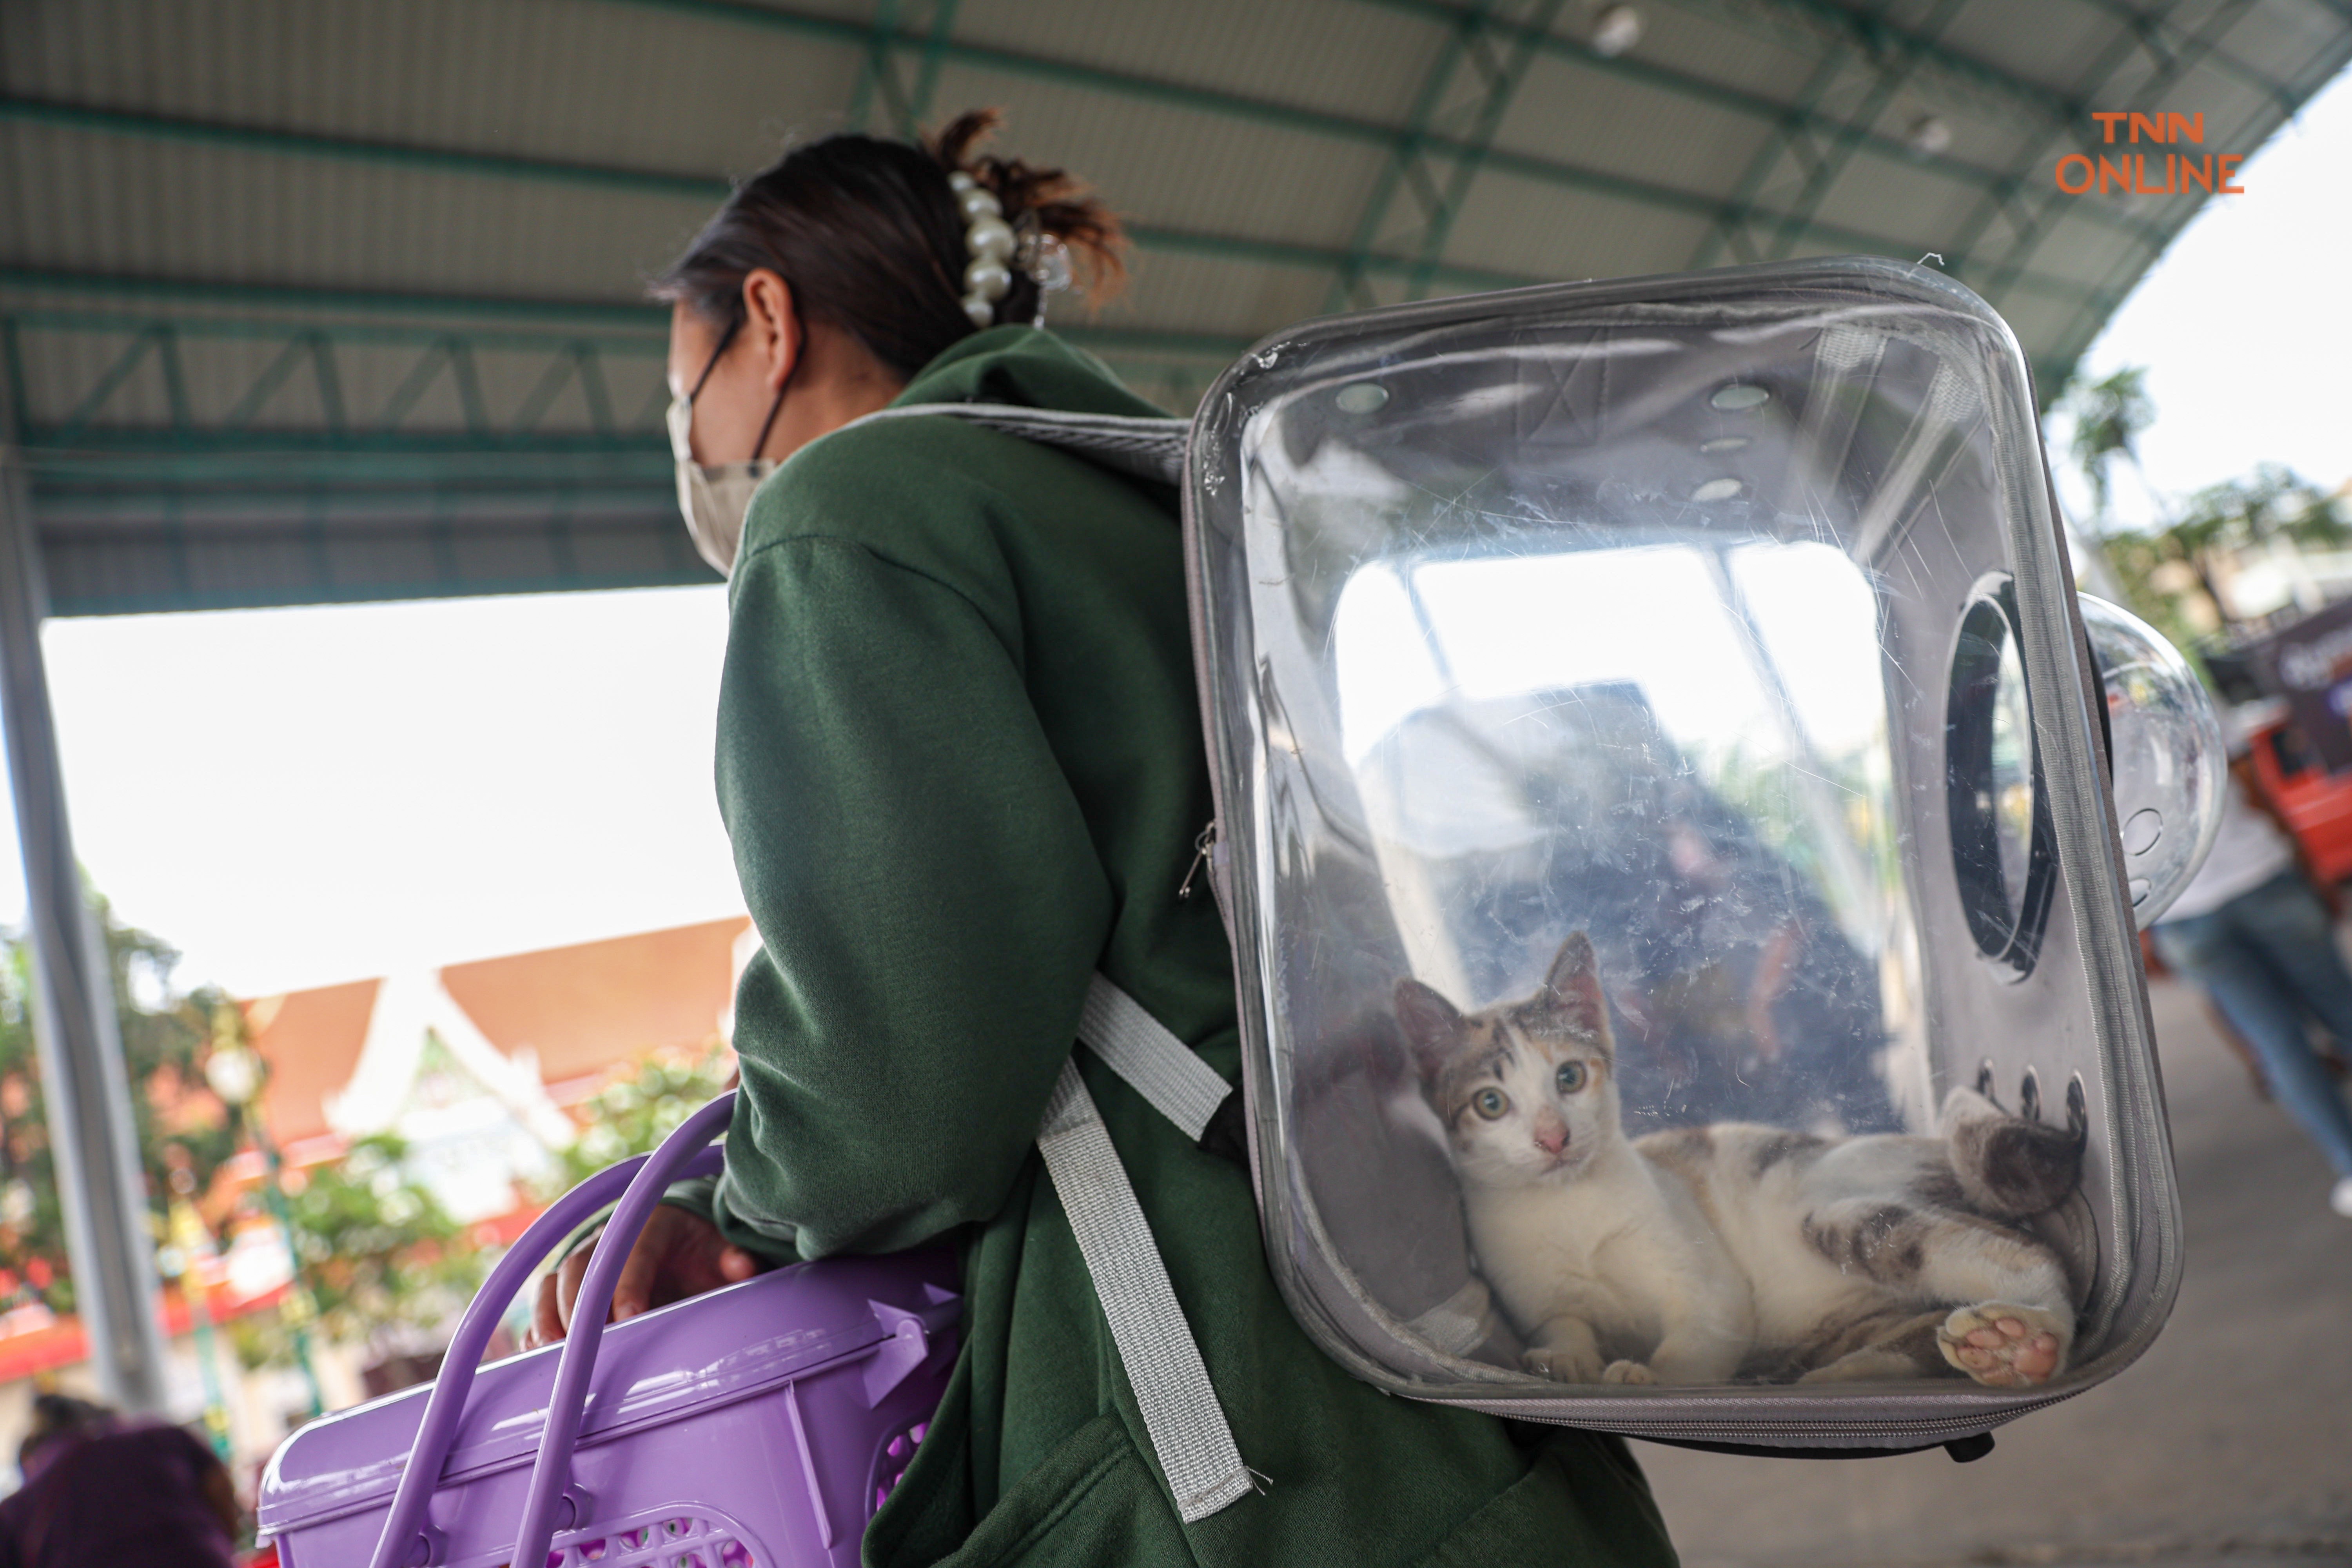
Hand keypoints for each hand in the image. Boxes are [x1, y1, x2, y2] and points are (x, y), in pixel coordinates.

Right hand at [522, 1206, 760, 1348]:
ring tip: (555, 1352)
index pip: (634, 1251)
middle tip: (586, 1343)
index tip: (630, 1317)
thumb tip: (744, 1266)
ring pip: (554, 1281)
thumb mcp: (717, 1247)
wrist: (671, 1236)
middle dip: (582, 1305)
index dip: (629, 1284)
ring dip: (550, 1317)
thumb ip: (730, 1257)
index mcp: (647, 1224)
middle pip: (584, 1267)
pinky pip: (542, 1302)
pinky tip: (539, 1354)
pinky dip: (536, 1326)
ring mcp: (582, 1260)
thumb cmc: (695, 1248)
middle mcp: (607, 1239)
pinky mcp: (566, 1283)